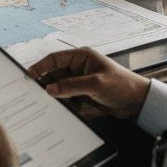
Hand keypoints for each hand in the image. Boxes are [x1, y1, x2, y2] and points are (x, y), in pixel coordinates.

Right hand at [29, 47, 150, 118]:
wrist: (138, 102)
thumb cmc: (121, 86)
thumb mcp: (96, 85)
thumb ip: (72, 86)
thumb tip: (50, 89)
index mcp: (81, 56)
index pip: (55, 59)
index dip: (40, 66)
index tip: (29, 76)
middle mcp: (79, 67)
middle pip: (55, 74)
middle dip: (46, 83)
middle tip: (33, 93)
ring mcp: (80, 80)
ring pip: (60, 87)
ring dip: (55, 95)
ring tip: (46, 104)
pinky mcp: (83, 93)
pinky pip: (67, 97)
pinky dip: (63, 103)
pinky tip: (61, 110)